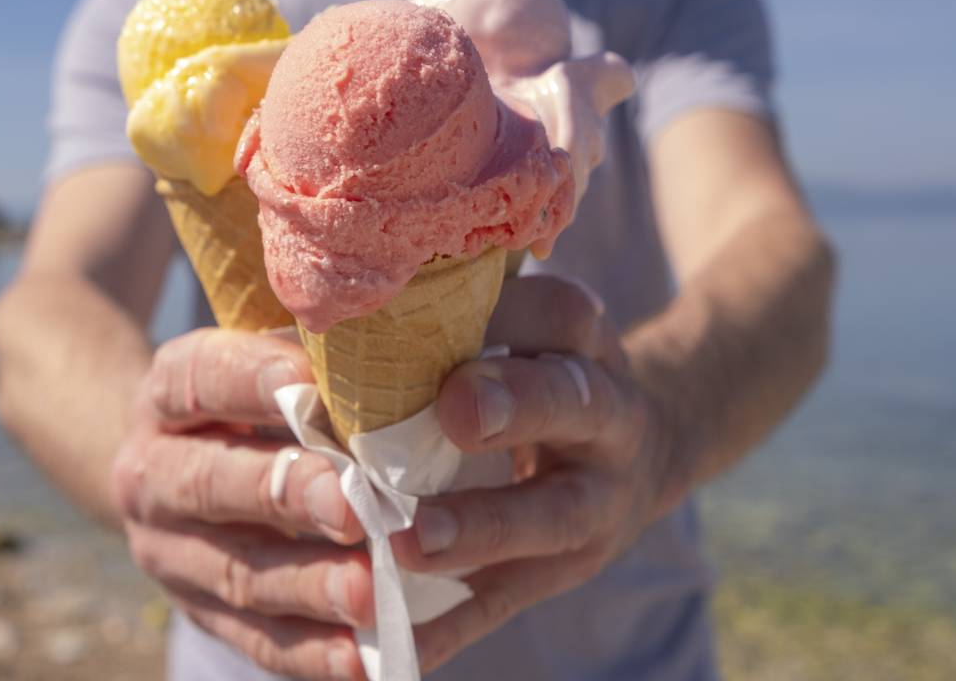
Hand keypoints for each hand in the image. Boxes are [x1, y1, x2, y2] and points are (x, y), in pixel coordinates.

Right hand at [110, 329, 371, 680]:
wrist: (180, 462)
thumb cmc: (259, 392)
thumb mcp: (268, 353)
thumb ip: (315, 348)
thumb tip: (391, 335)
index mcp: (170, 392)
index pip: (201, 379)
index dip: (250, 380)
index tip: (307, 382)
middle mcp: (153, 472)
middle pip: (211, 483)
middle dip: (286, 495)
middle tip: (355, 507)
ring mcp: (170, 551)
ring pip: (237, 571)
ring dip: (307, 586)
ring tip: (369, 591)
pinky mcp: (200, 612)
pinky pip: (255, 639)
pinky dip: (309, 654)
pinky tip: (359, 659)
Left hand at [390, 276, 673, 671]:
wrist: (636, 455)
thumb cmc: (544, 377)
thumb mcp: (529, 332)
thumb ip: (456, 321)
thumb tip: (319, 319)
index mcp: (584, 345)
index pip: (560, 314)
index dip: (510, 314)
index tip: (442, 309)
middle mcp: (606, 419)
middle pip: (573, 404)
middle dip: (517, 407)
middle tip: (455, 410)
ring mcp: (594, 504)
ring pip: (547, 518)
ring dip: (480, 530)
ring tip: (407, 542)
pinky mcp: (560, 571)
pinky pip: (506, 600)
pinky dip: (452, 629)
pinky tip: (398, 653)